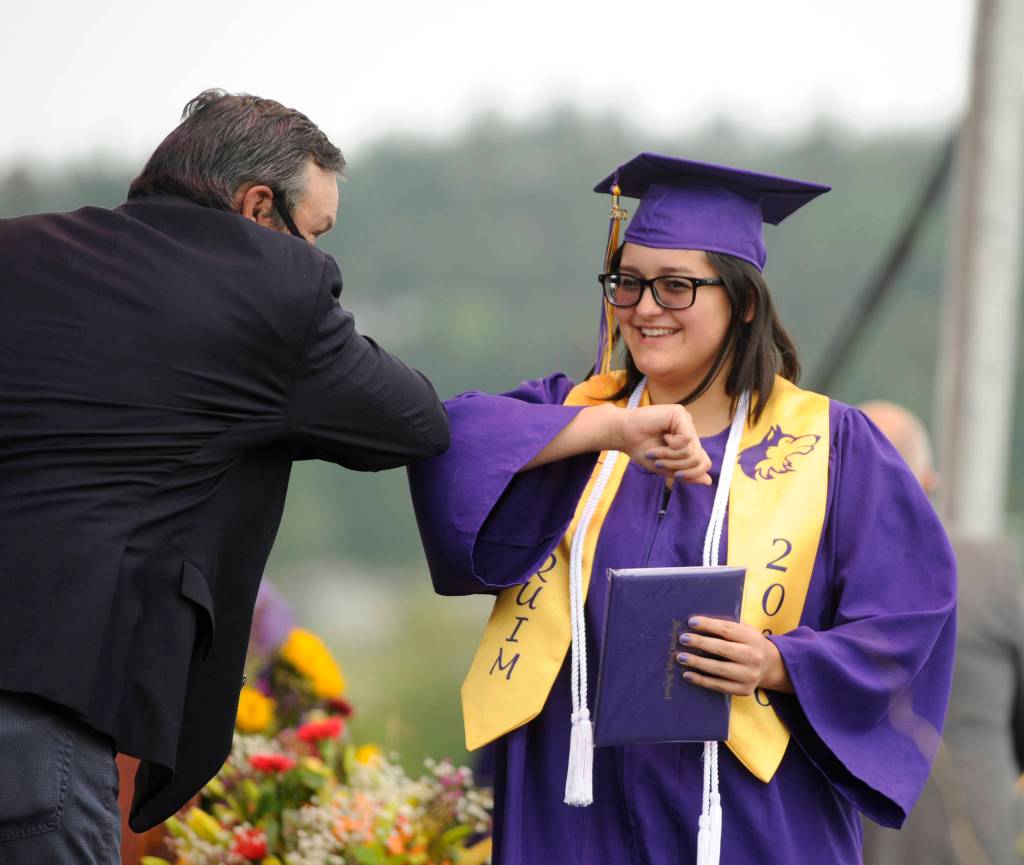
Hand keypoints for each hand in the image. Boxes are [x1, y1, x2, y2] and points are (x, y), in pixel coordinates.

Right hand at [618, 404, 711, 483]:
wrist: (622, 435)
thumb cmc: (641, 449)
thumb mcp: (665, 468)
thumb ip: (686, 475)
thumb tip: (709, 481)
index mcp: (687, 443)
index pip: (704, 462)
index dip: (692, 473)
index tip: (675, 475)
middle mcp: (689, 430)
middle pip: (698, 459)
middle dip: (676, 464)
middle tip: (658, 460)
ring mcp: (686, 421)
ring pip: (692, 450)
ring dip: (671, 456)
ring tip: (656, 450)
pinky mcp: (680, 413)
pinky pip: (686, 439)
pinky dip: (672, 445)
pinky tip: (662, 438)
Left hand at [675, 616, 792, 694]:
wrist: (770, 666)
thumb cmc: (749, 643)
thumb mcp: (745, 630)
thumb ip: (727, 627)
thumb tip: (696, 623)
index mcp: (753, 638)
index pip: (728, 630)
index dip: (709, 625)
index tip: (691, 622)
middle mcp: (753, 657)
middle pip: (722, 649)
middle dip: (700, 643)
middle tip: (683, 639)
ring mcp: (749, 675)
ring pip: (719, 669)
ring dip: (697, 663)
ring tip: (681, 657)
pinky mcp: (743, 690)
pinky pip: (719, 686)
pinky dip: (701, 681)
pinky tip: (687, 675)